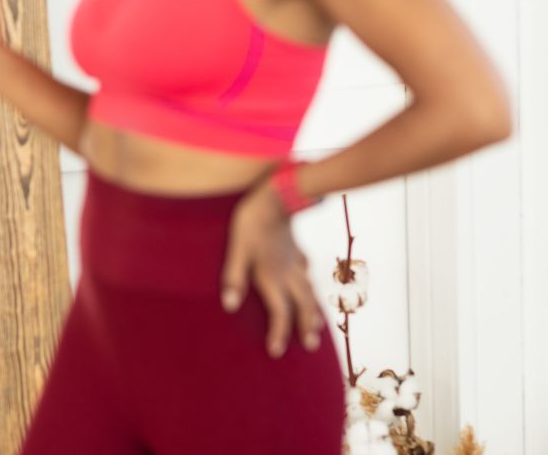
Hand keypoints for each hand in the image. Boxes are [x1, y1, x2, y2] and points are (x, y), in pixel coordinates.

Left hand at [222, 177, 322, 358]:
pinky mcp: (295, 247)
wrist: (276, 195)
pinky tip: (308, 279)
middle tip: (310, 346)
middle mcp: (288, 272)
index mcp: (272, 276)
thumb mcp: (237, 249)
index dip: (278, 333)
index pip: (279, 312)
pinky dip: (309, 281)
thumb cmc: (251, 222)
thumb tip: (229, 306)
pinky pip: (306, 270)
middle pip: (302, 305)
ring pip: (309, 289)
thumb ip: (234, 277)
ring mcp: (294, 260)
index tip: (276, 352)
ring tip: (317, 324)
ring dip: (313, 309)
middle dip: (305, 327)